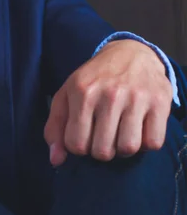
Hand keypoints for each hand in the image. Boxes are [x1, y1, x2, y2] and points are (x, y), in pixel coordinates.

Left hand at [44, 40, 172, 165]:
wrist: (130, 53)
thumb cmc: (93, 80)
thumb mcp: (66, 95)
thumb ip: (55, 128)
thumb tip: (55, 161)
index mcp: (82, 92)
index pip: (76, 144)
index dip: (79, 147)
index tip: (84, 136)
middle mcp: (109, 94)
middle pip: (102, 151)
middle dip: (100, 150)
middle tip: (103, 135)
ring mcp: (136, 98)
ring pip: (128, 148)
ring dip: (123, 148)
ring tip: (120, 134)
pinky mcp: (160, 102)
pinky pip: (153, 142)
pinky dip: (146, 143)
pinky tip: (138, 130)